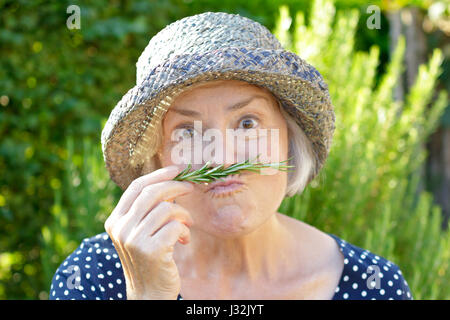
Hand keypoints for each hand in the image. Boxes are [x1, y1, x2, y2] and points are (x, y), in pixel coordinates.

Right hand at [104, 165, 193, 299]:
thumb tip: (170, 181)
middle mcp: (121, 228)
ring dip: (183, 215)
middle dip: (176, 186)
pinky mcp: (151, 250)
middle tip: (191, 188)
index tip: (176, 169)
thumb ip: (148, 210)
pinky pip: (175, 226)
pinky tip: (184, 240)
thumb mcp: (140, 232)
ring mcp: (134, 240)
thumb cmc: (150, 258)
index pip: (136, 187)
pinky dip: (185, 230)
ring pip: (167, 209)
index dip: (159, 174)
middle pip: (153, 193)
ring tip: (186, 226)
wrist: (148, 294)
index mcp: (115, 220)